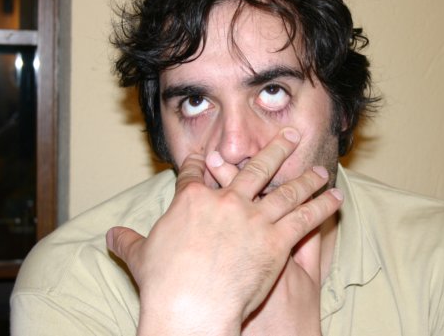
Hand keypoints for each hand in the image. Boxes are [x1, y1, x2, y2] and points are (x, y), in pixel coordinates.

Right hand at [106, 128, 342, 335]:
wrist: (190, 307)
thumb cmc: (164, 285)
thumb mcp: (140, 257)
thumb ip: (128, 242)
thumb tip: (109, 235)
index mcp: (192, 201)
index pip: (196, 173)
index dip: (201, 161)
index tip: (208, 153)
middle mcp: (226, 201)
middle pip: (253, 168)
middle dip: (274, 150)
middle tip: (289, 136)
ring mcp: (253, 218)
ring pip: (285, 190)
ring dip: (305, 178)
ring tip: (320, 168)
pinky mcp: (275, 239)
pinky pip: (304, 218)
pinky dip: (321, 206)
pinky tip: (334, 197)